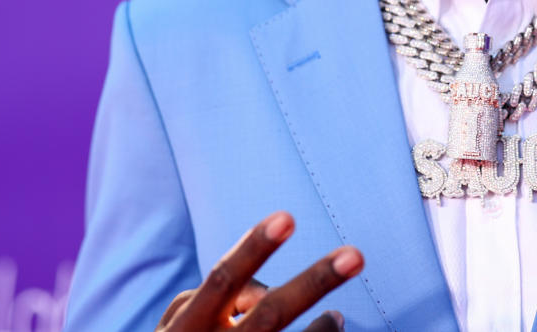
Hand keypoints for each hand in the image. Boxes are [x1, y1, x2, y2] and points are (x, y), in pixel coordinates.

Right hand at [156, 211, 362, 330]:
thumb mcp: (179, 323)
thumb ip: (218, 296)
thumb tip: (263, 290)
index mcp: (187, 326)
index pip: (224, 279)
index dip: (254, 248)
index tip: (287, 216)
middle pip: (271, 314)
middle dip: (314, 282)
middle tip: (356, 255)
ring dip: (323, 329)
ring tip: (337, 316)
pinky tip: (331, 328)